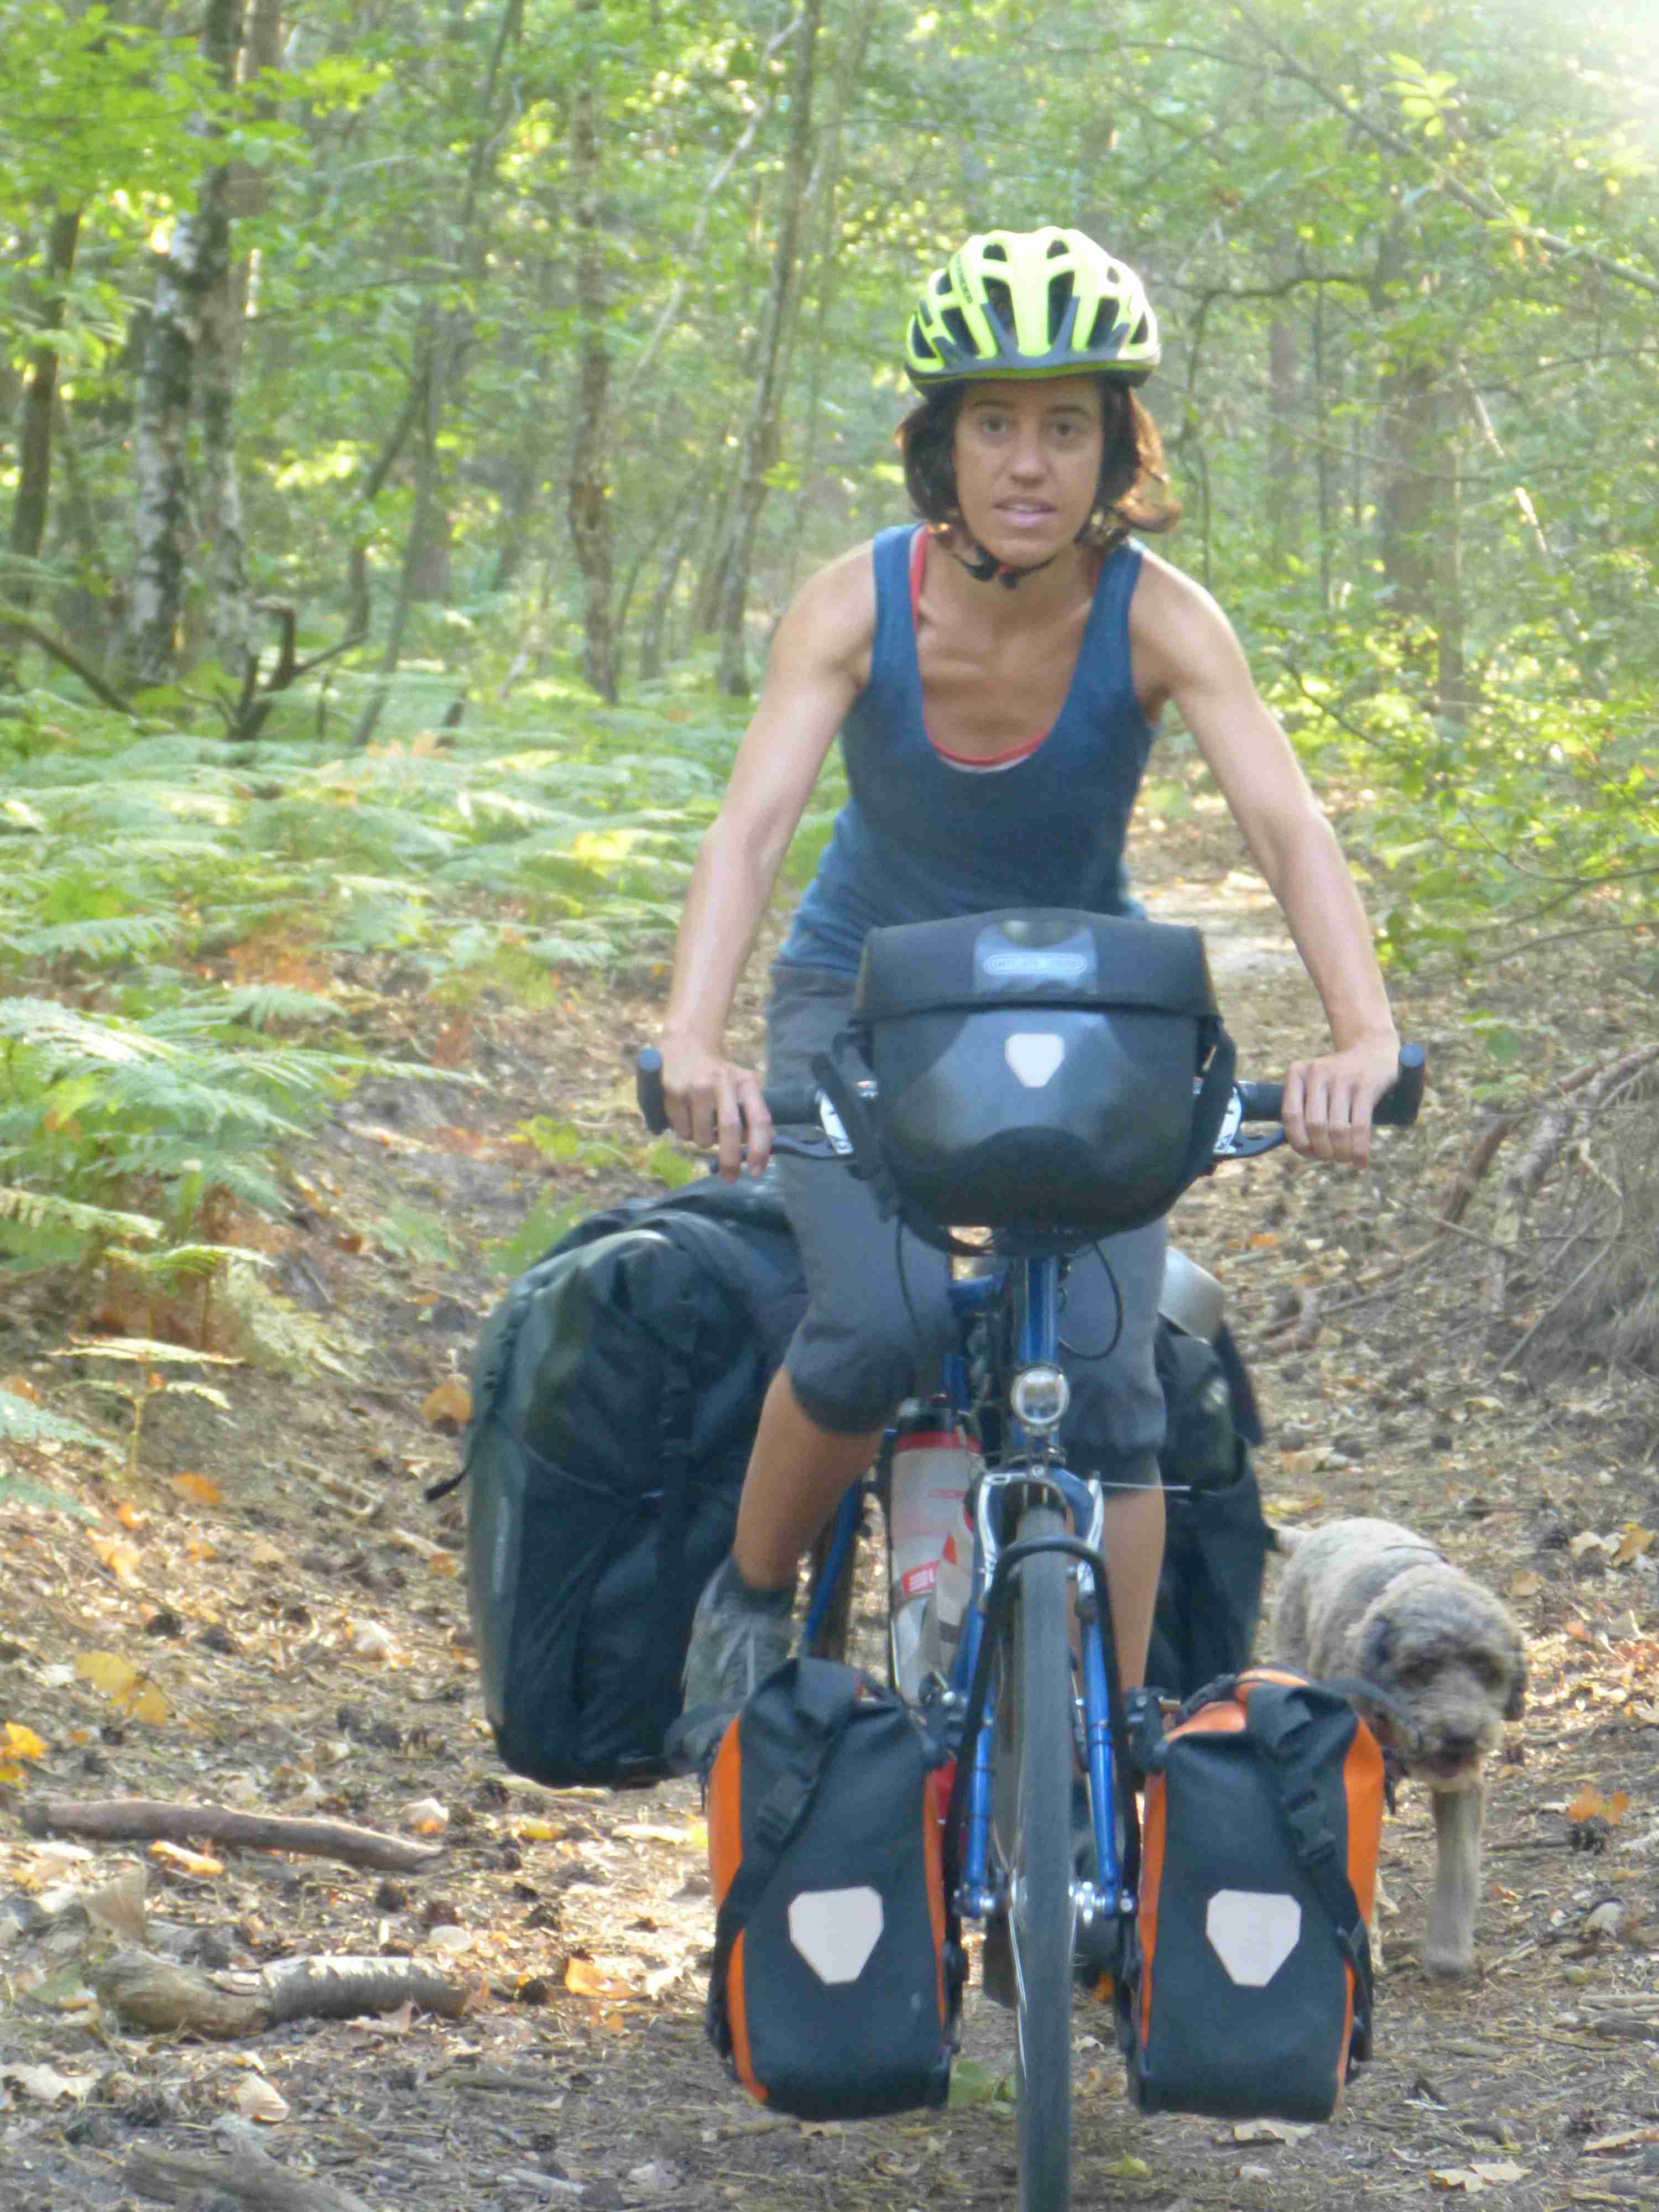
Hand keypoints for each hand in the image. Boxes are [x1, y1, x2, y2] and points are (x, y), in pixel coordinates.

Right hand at [658, 1029, 772, 1180]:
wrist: (685, 1043)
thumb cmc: (718, 1074)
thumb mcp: (740, 1086)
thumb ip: (750, 1114)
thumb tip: (754, 1150)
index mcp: (746, 1083)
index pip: (759, 1120)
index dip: (760, 1149)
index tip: (756, 1172)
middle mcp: (723, 1082)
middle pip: (730, 1130)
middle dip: (730, 1160)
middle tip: (730, 1178)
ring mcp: (696, 1086)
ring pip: (701, 1137)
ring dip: (701, 1142)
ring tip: (700, 1125)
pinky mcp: (673, 1091)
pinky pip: (681, 1130)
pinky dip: (684, 1132)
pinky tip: (684, 1114)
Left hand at [1281, 1037, 1401, 1167]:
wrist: (1373, 1049)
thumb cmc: (1339, 1079)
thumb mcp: (1314, 1085)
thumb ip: (1304, 1110)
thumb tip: (1302, 1149)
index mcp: (1297, 1073)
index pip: (1290, 1116)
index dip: (1299, 1142)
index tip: (1310, 1154)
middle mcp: (1317, 1072)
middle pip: (1315, 1126)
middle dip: (1323, 1151)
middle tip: (1332, 1158)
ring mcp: (1342, 1077)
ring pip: (1338, 1129)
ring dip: (1342, 1153)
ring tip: (1346, 1159)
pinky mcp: (1366, 1085)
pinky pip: (1360, 1126)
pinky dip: (1359, 1149)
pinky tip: (1361, 1161)